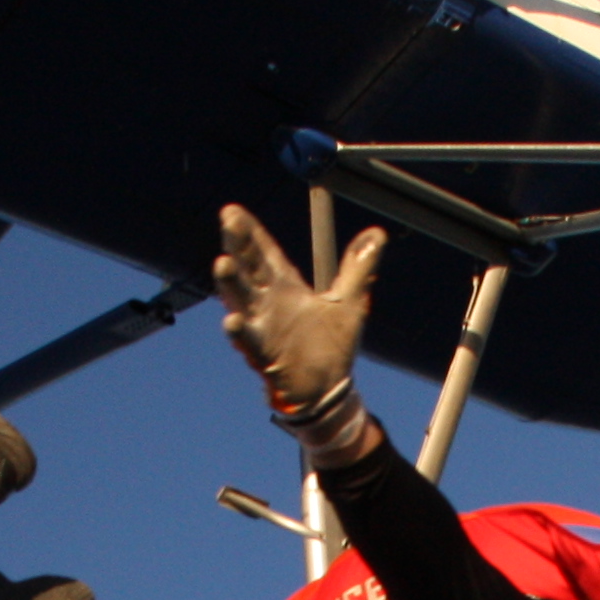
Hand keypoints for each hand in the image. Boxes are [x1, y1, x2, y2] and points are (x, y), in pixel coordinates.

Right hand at [214, 204, 384, 423]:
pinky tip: (232, 320)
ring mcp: (263, 327)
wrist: (328, 389)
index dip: (249, 231)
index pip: (264, 252)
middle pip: (249, 268)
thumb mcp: (349, 300)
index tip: (233, 210)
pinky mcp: (264, 354)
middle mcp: (269, 303)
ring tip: (223, 263)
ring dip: (231, 283)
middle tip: (229, 219)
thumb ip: (358, 267)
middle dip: (238, 244)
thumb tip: (376, 234)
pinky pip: (249, 342)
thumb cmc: (331, 345)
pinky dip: (239, 332)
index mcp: (285, 287)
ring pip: (241, 301)